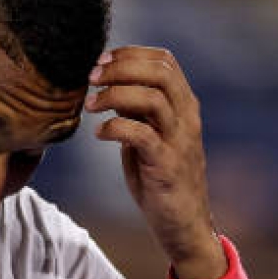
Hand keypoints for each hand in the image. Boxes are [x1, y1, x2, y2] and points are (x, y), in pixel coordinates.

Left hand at [86, 46, 225, 278]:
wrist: (183, 224)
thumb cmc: (160, 178)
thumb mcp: (148, 135)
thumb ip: (136, 110)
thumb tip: (109, 84)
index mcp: (184, 105)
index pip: (164, 61)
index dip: (130, 54)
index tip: (102, 62)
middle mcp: (187, 117)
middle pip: (159, 72)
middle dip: (120, 68)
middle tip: (92, 78)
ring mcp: (180, 141)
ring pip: (151, 98)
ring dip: (114, 96)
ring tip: (90, 105)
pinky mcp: (167, 165)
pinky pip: (141, 134)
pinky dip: (115, 128)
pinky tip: (100, 134)